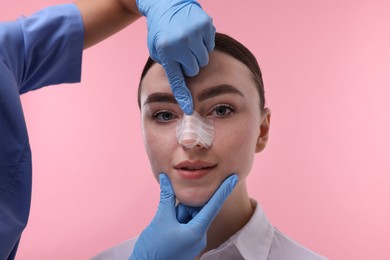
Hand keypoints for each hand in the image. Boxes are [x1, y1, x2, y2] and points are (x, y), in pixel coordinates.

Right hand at [129, 173, 237, 259]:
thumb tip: (165, 178)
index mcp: (197, 232)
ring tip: (164, 227)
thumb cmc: (154, 248)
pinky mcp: (187, 245)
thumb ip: (166, 197)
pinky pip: (185, 227)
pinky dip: (176, 222)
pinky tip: (165, 230)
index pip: (214, 206)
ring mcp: (193, 243)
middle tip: (168, 216)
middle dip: (182, 208)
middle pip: (196, 211)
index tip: (233, 178)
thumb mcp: (161, 219)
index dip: (223, 190)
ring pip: (189, 218)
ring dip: (177, 216)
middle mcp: (199, 238)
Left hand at [136, 0, 215, 114]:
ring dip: (197, 54)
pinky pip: (210, 45)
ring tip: (187, 42)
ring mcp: (195, 33)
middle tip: (182, 52)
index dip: (184, 97)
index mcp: (166, 51)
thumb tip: (183, 83)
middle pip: (194, 69)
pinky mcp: (206, 25)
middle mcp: (181, 42)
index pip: (177, 80)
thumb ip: (169, 65)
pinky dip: (204, 42)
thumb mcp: (156, 49)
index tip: (189, 110)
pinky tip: (194, 33)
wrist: (166, 3)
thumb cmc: (160, 30)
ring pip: (204, 59)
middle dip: (189, 64)